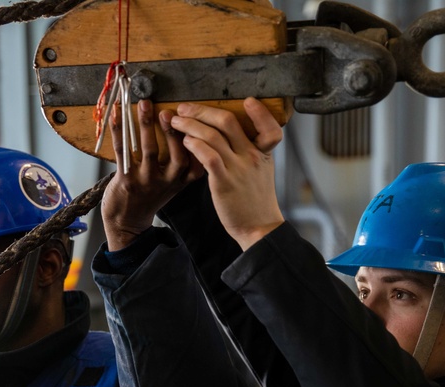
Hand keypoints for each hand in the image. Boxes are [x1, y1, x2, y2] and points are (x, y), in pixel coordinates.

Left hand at [100, 99, 204, 250]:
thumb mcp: (173, 184)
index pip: (196, 161)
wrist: (127, 221)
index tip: (195, 121)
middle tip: (169, 112)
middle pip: (176, 155)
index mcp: (181, 181)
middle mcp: (166, 182)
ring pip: (149, 150)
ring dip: (146, 125)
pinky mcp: (126, 180)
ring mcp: (146, 182)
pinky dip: (119, 131)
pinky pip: (123, 152)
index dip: (197, 142)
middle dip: (173, 132)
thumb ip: (183, 164)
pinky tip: (117, 115)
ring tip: (145, 104)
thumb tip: (187, 126)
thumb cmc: (149, 196)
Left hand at [170, 97, 284, 249]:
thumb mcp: (261, 171)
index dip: (260, 112)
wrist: (258, 227)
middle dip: (202, 111)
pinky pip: (208, 156)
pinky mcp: (224, 182)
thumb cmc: (255, 201)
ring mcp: (238, 168)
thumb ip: (250, 152)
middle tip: (184, 107)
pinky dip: (195, 144)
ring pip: (213, 136)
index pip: (269, 126)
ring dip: (191, 125)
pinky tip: (185, 141)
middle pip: (228, 122)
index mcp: (262, 153)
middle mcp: (251, 156)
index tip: (248, 100)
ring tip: (176, 121)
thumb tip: (232, 137)